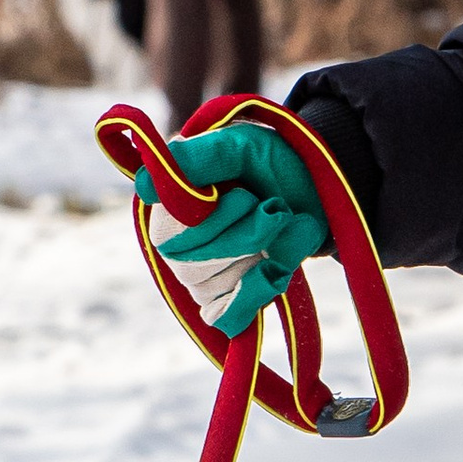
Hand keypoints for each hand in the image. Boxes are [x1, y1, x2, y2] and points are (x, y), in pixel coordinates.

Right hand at [135, 118, 329, 335]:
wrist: (318, 188)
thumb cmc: (271, 160)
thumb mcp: (240, 145)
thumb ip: (199, 158)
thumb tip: (144, 185)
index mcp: (168, 204)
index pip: (167, 233)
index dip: (211, 221)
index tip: (244, 196)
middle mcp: (174, 243)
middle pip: (190, 264)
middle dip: (245, 236)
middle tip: (273, 206)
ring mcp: (199, 276)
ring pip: (213, 288)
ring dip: (259, 256)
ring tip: (281, 226)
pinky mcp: (228, 299)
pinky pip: (226, 317)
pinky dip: (255, 295)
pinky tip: (274, 268)